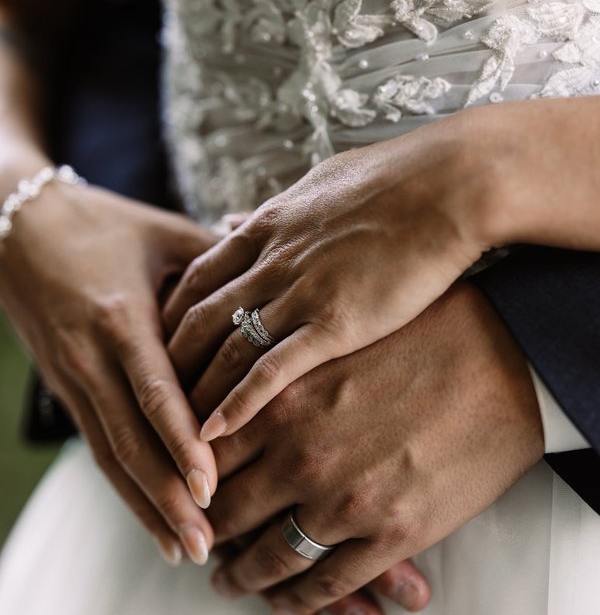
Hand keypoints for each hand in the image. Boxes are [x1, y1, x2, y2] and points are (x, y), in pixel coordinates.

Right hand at [0, 182, 218, 564]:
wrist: (17, 226)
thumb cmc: (103, 225)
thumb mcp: (164, 234)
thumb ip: (218, 263)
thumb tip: (278, 283)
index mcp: (119, 317)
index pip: (153, 391)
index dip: (180, 442)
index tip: (211, 488)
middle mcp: (90, 358)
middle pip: (130, 441)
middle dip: (166, 497)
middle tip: (207, 544)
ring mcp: (73, 380)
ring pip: (111, 456)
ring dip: (146, 507)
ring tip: (185, 550)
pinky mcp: (68, 391)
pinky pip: (100, 448)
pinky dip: (126, 488)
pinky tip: (152, 518)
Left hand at [164, 111, 497, 439]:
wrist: (448, 185)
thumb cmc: (397, 181)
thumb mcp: (319, 184)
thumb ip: (276, 211)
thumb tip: (240, 218)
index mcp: (267, 227)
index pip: (196, 279)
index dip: (173, 318)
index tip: (163, 349)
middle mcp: (271, 261)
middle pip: (198, 319)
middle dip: (171, 362)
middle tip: (157, 399)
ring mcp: (300, 293)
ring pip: (225, 349)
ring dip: (196, 392)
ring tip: (176, 428)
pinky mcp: (334, 323)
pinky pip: (270, 370)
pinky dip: (236, 403)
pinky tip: (214, 433)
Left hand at [199, 283, 542, 614]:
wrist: (501, 360)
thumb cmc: (418, 336)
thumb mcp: (330, 341)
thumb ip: (273, 374)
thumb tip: (226, 398)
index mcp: (280, 402)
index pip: (203, 457)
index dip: (185, 482)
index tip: (181, 494)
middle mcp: (301, 456)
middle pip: (226, 512)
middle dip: (205, 535)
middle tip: (195, 546)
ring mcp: (344, 501)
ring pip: (270, 560)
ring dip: (243, 580)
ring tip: (230, 584)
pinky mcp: (391, 535)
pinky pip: (327, 585)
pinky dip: (300, 603)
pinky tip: (290, 606)